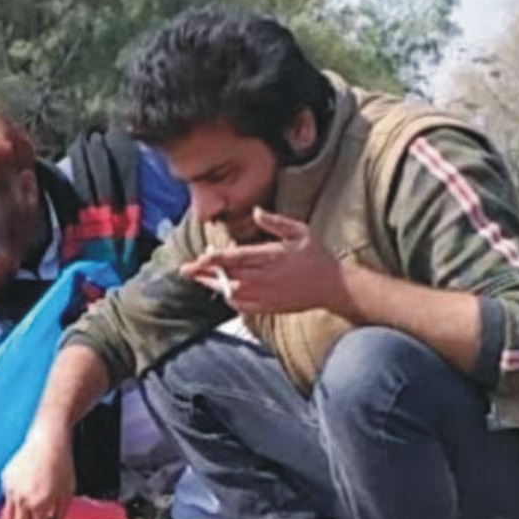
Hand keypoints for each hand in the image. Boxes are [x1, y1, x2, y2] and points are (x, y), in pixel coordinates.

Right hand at [0, 428, 75, 518]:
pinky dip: (17, 499)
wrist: (48, 441)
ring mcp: (11, 489)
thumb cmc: (62, 465)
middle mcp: (22, 499)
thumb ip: (60, 514)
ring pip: (8, 517)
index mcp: (40, 504)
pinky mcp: (5, 480)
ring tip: (30, 510)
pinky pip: (8, 499)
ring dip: (19, 518)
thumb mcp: (67, 493)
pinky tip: (28, 488)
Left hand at [179, 207, 349, 316]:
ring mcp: (265, 295)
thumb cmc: (316, 256)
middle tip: (186, 270)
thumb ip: (275, 222)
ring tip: (200, 277)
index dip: (210, 260)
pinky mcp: (267, 307)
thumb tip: (255, 210)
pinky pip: (240, 306)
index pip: (232, 259)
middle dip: (203, 273)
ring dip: (213, 284)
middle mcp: (264, 278)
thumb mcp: (300, 231)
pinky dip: (228, 297)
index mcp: (269, 256)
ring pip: (229, 293)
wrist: (332, 287)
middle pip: (225, 277)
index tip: (194, 260)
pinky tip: (224, 289)